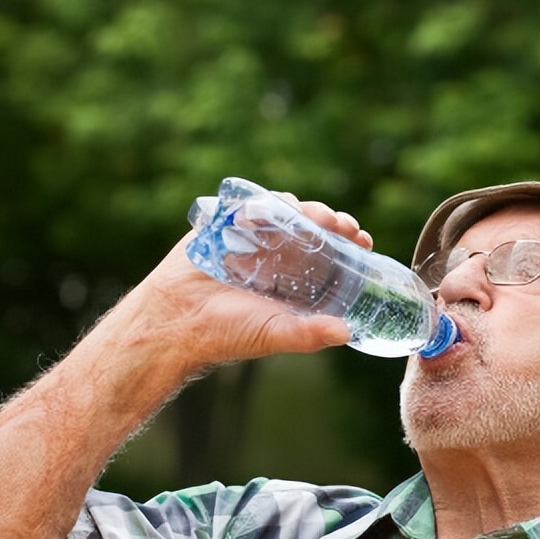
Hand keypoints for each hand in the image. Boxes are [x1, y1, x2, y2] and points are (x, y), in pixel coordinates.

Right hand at [123, 195, 373, 368]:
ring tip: (317, 217)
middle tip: (344, 225)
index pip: (328, 255)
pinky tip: (276, 209)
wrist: (176, 320)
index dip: (347, 244)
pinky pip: (249, 205)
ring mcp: (251, 239)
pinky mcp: (224, 225)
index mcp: (291, 280)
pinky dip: (264, 204)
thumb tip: (346, 333)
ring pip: (285, 213)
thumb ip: (309, 334)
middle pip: (311, 228)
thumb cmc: (225, 333)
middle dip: (331, 222)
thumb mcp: (275, 333)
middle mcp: (275, 257)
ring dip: (304, 210)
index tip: (363, 240)